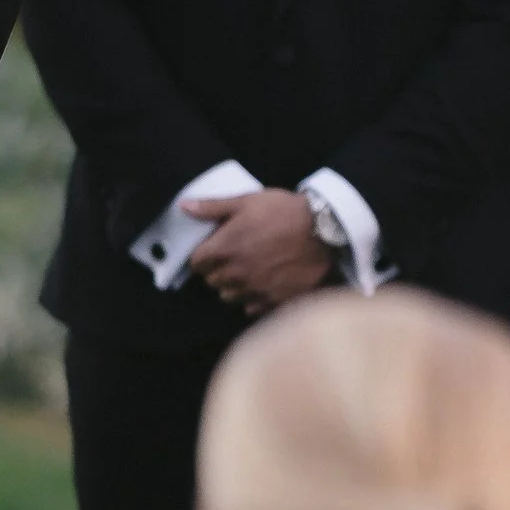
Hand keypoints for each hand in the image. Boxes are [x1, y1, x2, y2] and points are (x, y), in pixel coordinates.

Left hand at [182, 185, 333, 317]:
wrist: (326, 231)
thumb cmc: (284, 211)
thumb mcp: (246, 201)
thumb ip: (212, 207)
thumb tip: (183, 206)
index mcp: (224, 249)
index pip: (196, 263)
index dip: (202, 255)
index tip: (212, 249)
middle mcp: (235, 273)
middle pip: (211, 281)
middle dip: (216, 270)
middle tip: (231, 258)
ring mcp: (255, 290)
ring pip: (229, 297)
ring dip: (233, 286)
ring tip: (247, 271)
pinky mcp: (273, 301)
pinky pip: (251, 307)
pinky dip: (253, 298)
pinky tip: (263, 283)